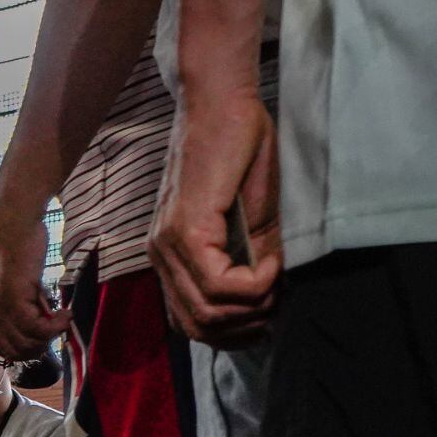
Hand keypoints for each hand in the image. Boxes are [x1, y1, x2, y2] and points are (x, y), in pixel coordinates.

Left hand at [0, 199, 71, 361]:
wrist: (16, 221)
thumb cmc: (19, 247)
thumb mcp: (13, 282)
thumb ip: (17, 305)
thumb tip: (37, 327)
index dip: (20, 351)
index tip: (40, 343)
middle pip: (11, 350)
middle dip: (36, 349)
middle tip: (55, 334)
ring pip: (25, 342)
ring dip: (49, 338)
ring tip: (62, 322)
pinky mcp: (13, 296)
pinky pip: (36, 328)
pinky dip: (54, 327)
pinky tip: (66, 315)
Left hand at [151, 86, 282, 346]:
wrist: (226, 106)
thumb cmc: (242, 155)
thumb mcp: (253, 223)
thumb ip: (251, 263)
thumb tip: (264, 304)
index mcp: (170, 256)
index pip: (189, 323)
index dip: (233, 331)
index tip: (268, 306)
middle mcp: (160, 255)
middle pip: (198, 326)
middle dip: (246, 325)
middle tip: (276, 299)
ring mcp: (168, 243)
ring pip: (208, 311)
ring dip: (252, 305)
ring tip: (275, 279)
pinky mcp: (186, 228)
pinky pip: (218, 282)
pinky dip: (253, 283)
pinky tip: (270, 262)